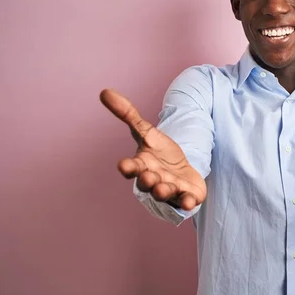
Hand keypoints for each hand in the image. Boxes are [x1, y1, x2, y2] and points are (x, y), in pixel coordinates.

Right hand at [100, 89, 206, 209]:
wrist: (182, 169)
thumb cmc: (160, 153)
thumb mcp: (147, 131)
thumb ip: (128, 114)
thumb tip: (105, 92)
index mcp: (142, 165)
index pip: (131, 168)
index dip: (127, 167)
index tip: (123, 165)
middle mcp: (153, 180)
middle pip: (147, 183)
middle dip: (147, 180)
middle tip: (149, 176)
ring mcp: (170, 190)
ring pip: (164, 193)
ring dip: (163, 191)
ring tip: (163, 188)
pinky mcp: (186, 196)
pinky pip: (185, 202)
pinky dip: (187, 202)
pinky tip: (189, 201)